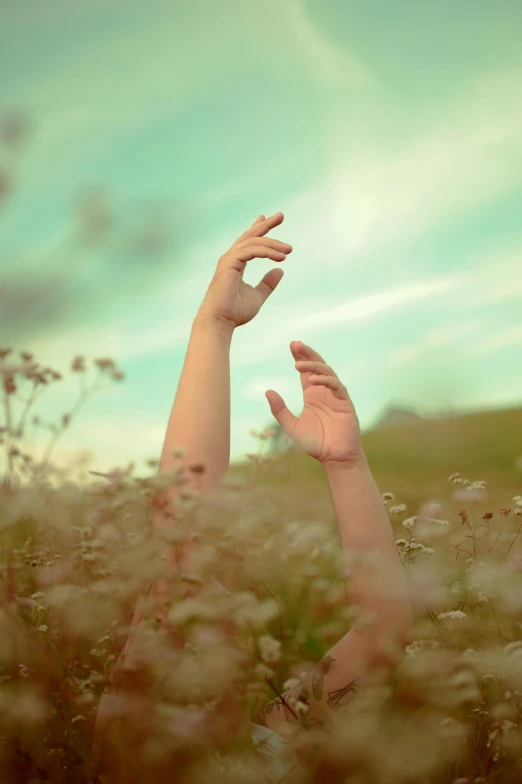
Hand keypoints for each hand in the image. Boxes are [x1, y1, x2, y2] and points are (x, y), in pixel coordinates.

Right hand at [198, 212, 291, 328]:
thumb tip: (280, 270)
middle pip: (250, 236)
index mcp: (236, 263)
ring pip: (253, 243)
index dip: (258, 229)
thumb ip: (268, 283)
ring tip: (289, 250)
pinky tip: (280, 258)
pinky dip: (267, 252)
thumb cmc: (235, 312)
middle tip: (281, 215)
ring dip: (273, 244)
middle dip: (266, 224)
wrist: (221, 321)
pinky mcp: (229, 263)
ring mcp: (229, 259)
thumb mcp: (258, 296)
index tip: (269, 219)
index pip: (249, 242)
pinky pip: (251, 251)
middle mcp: (231, 258)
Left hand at [265, 341, 364, 466]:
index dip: (300, 356)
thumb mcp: (291, 426)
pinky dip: (325, 381)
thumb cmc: (315, 443)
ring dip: (313, 366)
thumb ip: (279, 410)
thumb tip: (267, 391)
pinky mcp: (345, 403)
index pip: (306, 371)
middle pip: (317, 365)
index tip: (291, 345)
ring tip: (298, 364)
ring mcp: (335, 396)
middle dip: (307, 353)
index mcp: (312, 395)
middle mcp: (324, 392)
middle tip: (295, 344)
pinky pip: (337, 386)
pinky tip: (312, 381)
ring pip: (327, 372)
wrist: (334, 458)